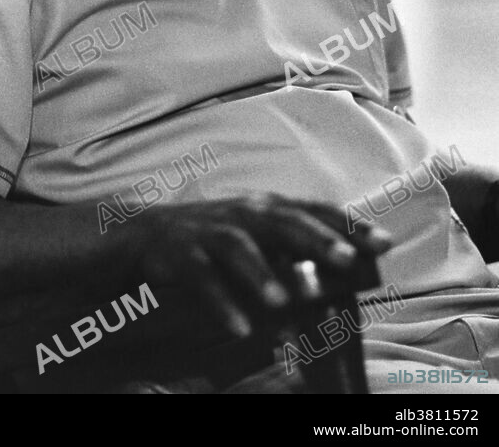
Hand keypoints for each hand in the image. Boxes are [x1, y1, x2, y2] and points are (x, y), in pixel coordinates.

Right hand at [133, 194, 391, 341]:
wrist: (153, 234)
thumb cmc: (222, 239)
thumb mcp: (262, 235)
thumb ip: (300, 247)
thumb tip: (355, 267)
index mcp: (270, 208)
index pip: (316, 211)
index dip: (349, 225)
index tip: (384, 243)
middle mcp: (245, 214)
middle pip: (284, 222)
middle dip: (317, 240)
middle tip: (347, 261)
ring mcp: (213, 232)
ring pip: (240, 247)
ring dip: (263, 274)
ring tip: (286, 303)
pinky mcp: (183, 254)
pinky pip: (202, 278)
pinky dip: (221, 302)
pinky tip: (241, 328)